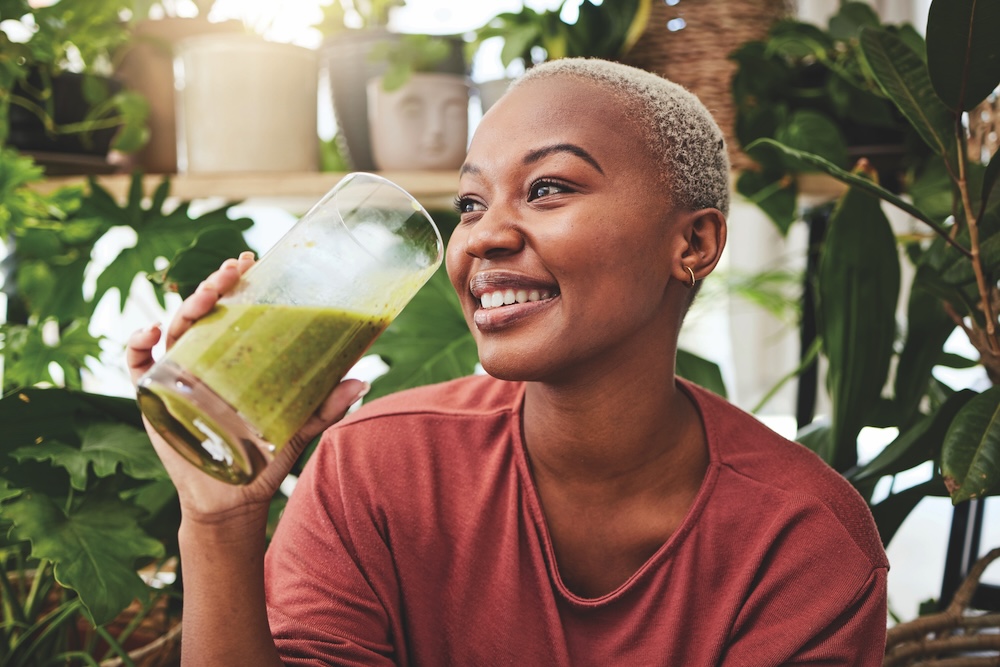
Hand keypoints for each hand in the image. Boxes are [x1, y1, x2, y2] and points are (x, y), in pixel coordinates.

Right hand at [127, 252, 368, 523]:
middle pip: (204, 312)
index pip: (235, 310)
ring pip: (175, 328)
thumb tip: (363, 381)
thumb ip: (328, 405)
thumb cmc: (266, 457)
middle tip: (230, 270)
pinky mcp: (153, 397)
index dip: (238, 282)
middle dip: (213, 285)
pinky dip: (137, 345)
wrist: (233, 498)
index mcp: (236, 357)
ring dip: (185, 306)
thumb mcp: (299, 426)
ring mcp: (177, 374)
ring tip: (203, 296)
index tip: (250, 259)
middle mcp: (205, 358)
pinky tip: (152, 333)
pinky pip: (136, 364)